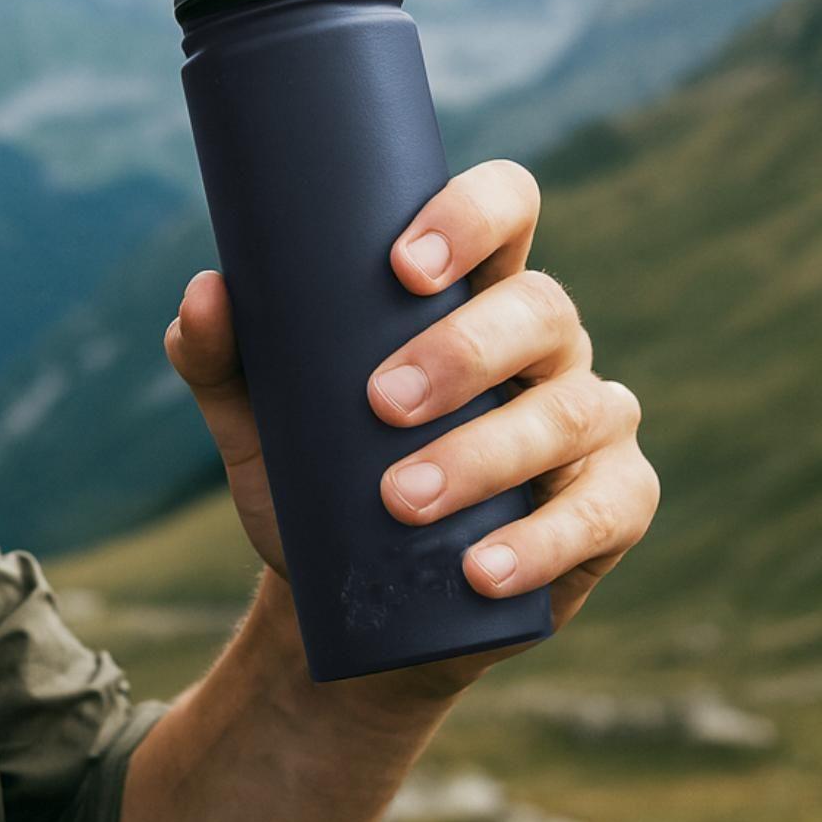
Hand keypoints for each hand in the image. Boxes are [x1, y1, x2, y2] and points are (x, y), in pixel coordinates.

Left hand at [164, 158, 657, 686]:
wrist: (362, 613)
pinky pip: (605, 508)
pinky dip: (544, 541)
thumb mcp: (261, 420)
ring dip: (486, 455)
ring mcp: (588, 417)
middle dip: (462, 353)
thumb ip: (221, 356)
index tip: (402, 266)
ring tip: (403, 501)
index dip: (470, 216)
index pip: (505, 208)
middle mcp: (543, 342)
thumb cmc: (321, 483)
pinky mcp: (615, 500)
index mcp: (473, 292)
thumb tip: (206, 291)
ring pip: (570, 411)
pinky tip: (481, 568)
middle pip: (540, 309)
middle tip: (381, 405)